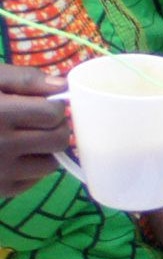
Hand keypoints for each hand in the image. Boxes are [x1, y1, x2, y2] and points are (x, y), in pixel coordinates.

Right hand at [0, 64, 69, 196]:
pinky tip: (12, 155)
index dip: (54, 106)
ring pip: (51, 163)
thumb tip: (61, 86)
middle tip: (40, 122)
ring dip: (44, 150)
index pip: (53, 114)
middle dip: (55, 128)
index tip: (44, 104)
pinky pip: (35, 180)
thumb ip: (23, 79)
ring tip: (24, 138)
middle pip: (58, 139)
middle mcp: (0, 146)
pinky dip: (31, 168)